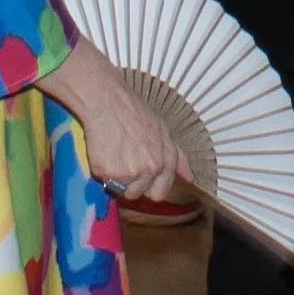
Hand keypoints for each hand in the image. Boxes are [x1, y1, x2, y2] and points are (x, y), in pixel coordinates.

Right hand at [69, 63, 184, 201]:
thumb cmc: (133, 112)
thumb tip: (190, 178)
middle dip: (132, 186)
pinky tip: (105, 152)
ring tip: (115, 154)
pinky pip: (105, 183)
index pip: (161, 191)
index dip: (149, 186)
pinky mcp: (110, 173)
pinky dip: (103, 172)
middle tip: (124, 165)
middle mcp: (152, 168)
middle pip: (140, 194)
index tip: (140, 176)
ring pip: (122, 191)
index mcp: (167, 159)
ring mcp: (132, 172)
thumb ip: (178, 156)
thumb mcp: (163, 129)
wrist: (108, 100)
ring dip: (117, 179)